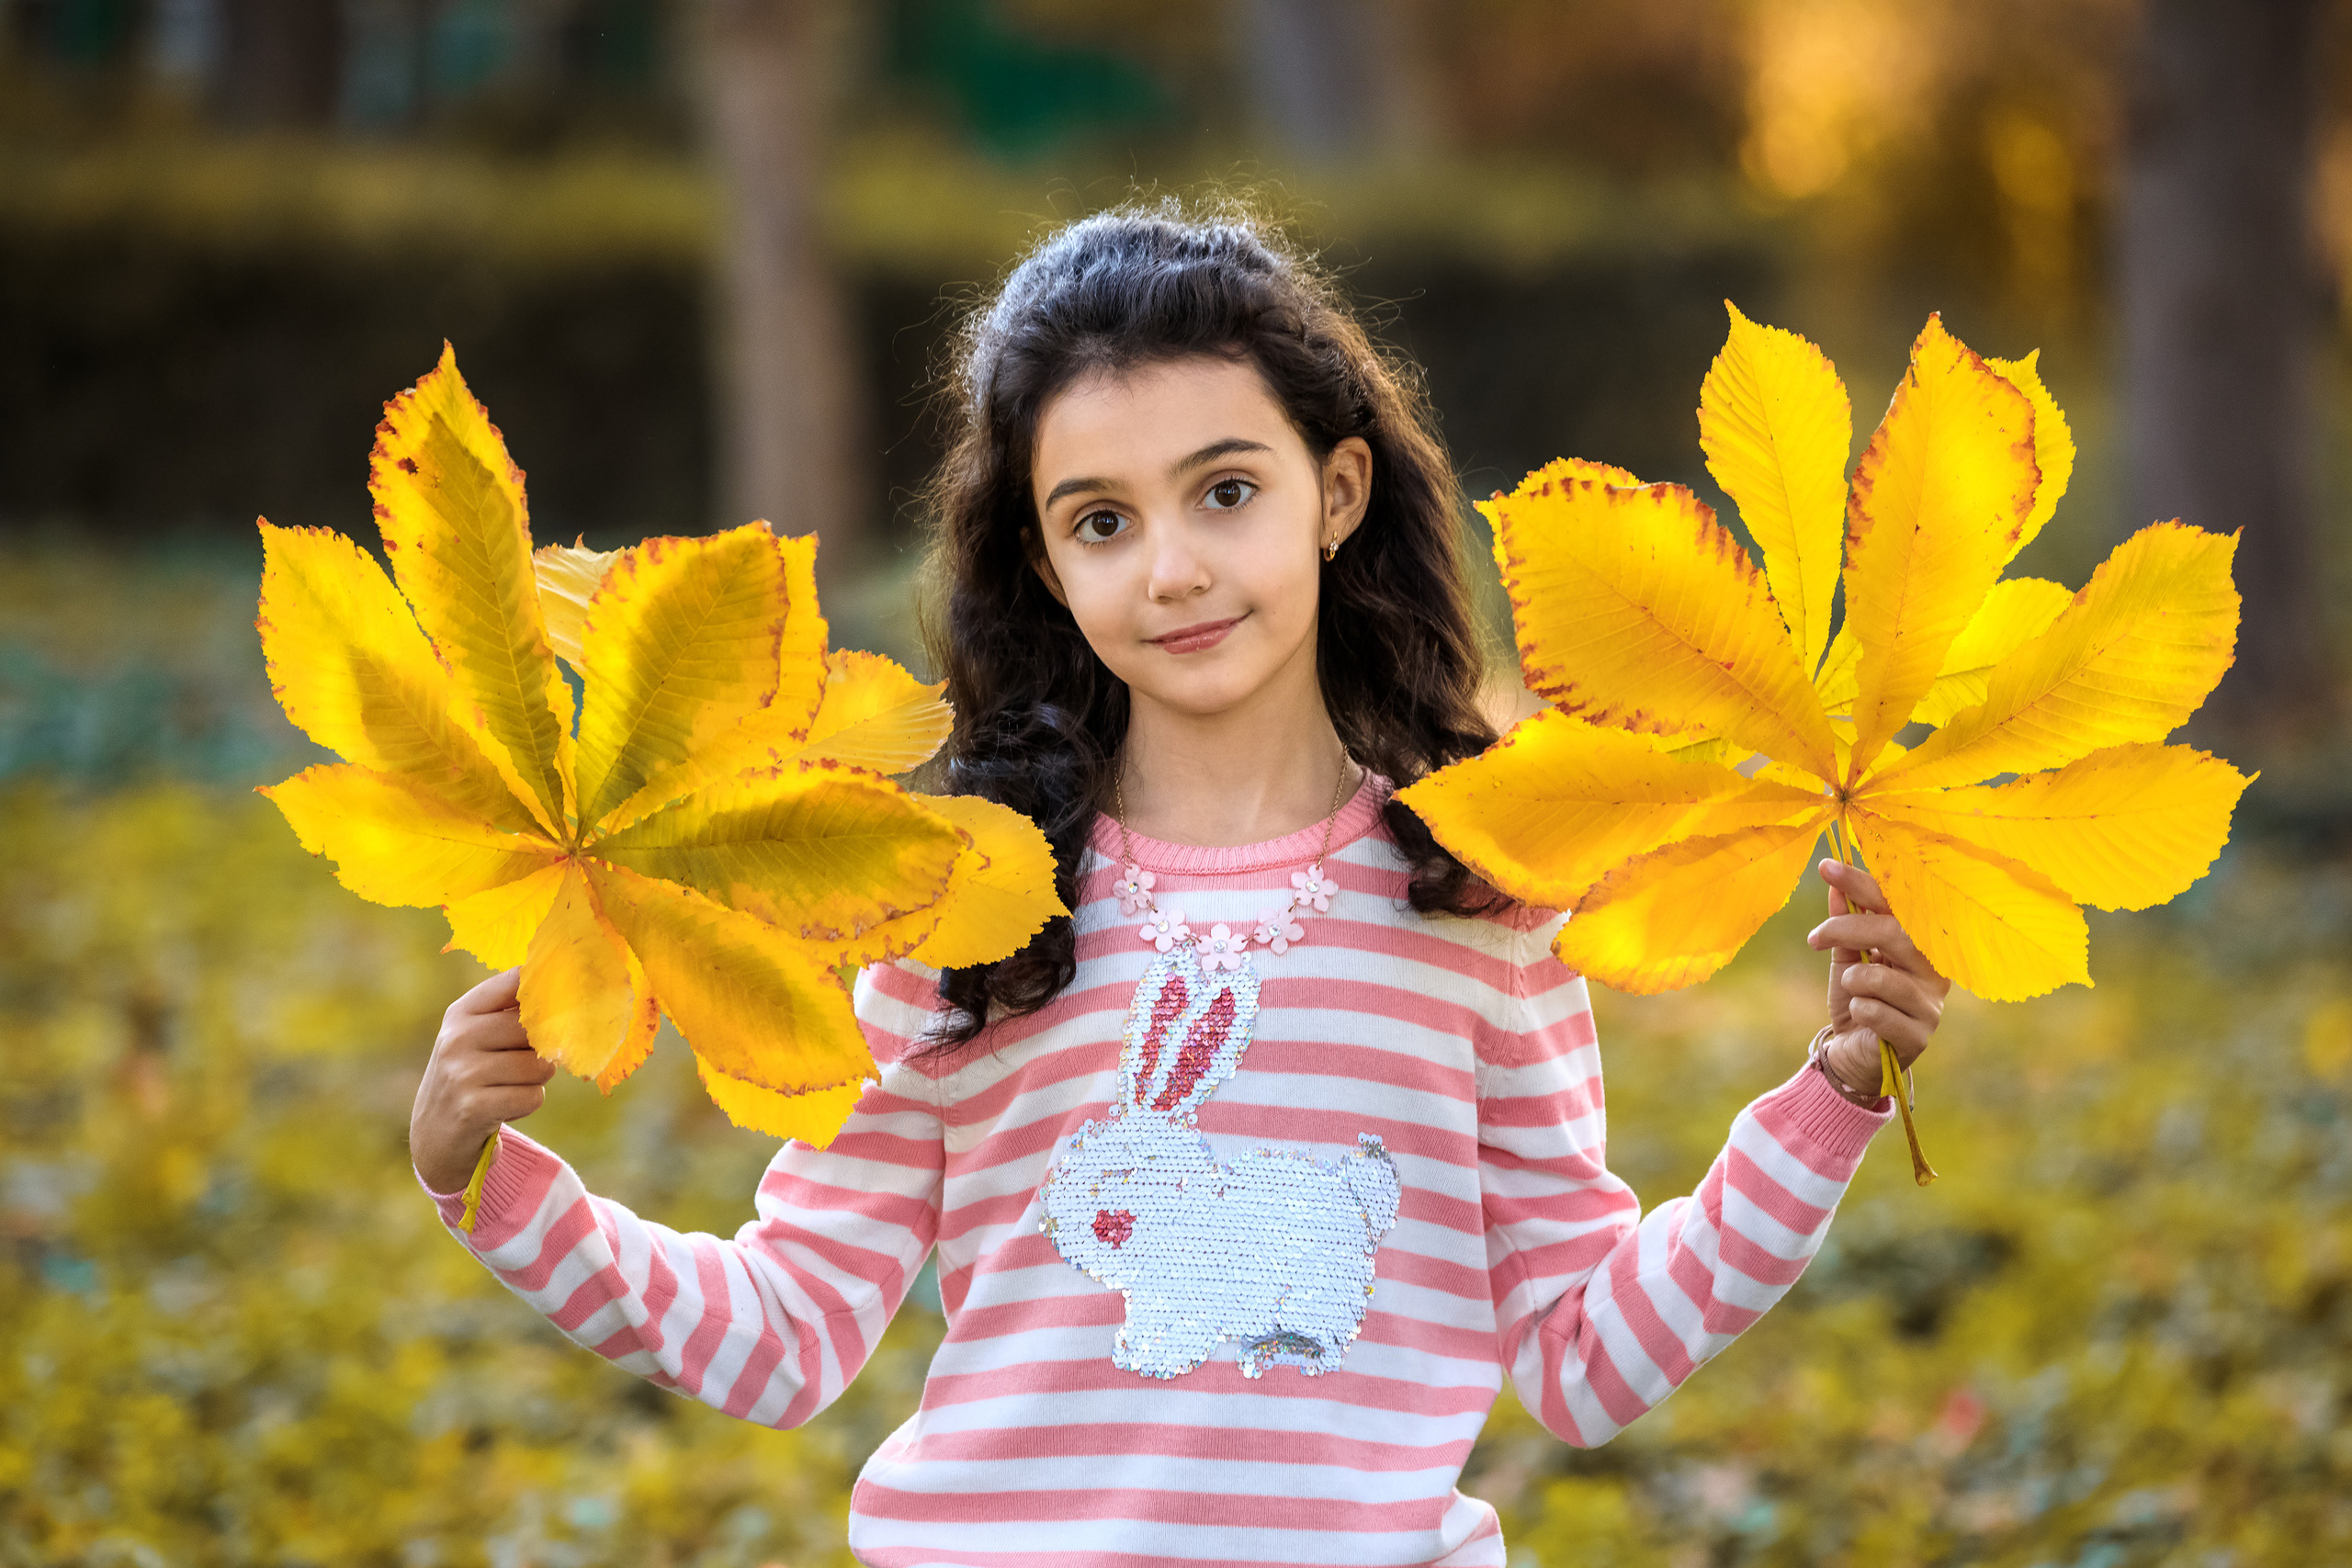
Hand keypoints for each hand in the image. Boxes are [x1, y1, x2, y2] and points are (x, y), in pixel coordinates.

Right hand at [409, 968, 555, 1193]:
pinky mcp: (473, 1108)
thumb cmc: (471, 1075)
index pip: (515, 981)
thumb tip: (567, 993)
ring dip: (535, 1081)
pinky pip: (533, 1097)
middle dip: (542, 1049)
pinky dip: (527, 1104)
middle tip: (521, 1063)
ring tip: (508, 1086)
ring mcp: (463, 1073)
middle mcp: (458, 1038)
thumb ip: (513, 1011)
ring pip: (539, 1066)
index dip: (547, 987)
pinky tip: (503, 1106)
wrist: (434, 1133)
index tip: (567, 992)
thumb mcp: (477, 1035)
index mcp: (461, 1012)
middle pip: (535, 1029)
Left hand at [1805, 859, 1949, 1099]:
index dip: (1862, 883)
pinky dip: (1858, 1009)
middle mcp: (1933, 969)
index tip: (1826, 867)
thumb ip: (1844, 923)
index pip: (1896, 904)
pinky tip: (1860, 1015)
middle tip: (1815, 937)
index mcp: (1918, 943)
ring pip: (1882, 976)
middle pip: (1894, 933)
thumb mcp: (1845, 957)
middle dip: (1847, 928)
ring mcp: (1930, 1003)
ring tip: (1850, 989)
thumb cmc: (1856, 999)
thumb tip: (1833, 882)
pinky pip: (1877, 1012)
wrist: (1855, 1053)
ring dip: (1852, 979)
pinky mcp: (1919, 1035)